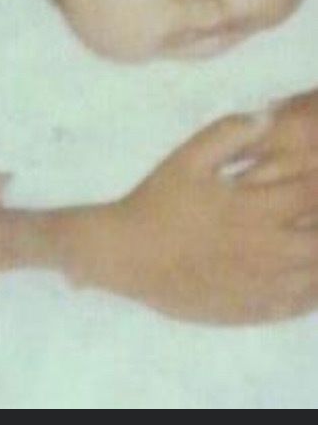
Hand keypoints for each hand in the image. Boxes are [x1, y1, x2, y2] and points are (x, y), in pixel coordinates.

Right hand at [82, 105, 317, 323]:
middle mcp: (269, 248)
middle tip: (310, 210)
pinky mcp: (255, 308)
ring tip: (307, 237)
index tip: (314, 177)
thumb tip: (267, 117)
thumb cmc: (156, 203)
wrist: (126, 255)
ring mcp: (265, 283)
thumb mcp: (186, 159)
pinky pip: (302, 303)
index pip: (313, 194)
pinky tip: (305, 274)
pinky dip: (313, 288)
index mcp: (256, 209)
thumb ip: (227, 133)